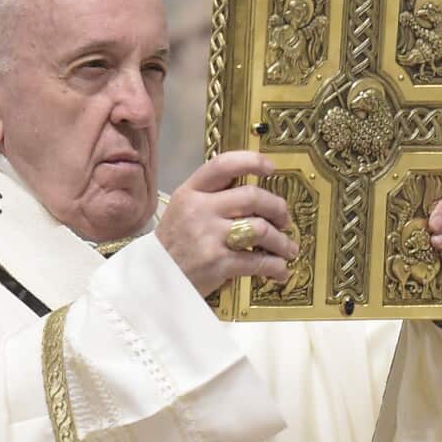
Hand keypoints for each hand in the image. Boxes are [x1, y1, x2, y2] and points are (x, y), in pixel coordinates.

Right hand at [157, 151, 299, 295]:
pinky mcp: (218, 263)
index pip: (223, 165)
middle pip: (252, 197)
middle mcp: (199, 210)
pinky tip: (279, 270)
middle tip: (285, 219)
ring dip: (282, 241)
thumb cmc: (174, 244)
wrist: (153, 280)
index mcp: (190, 192)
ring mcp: (209, 237)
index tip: (271, 168)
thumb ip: (211, 196)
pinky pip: (258, 261)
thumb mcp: (183, 210)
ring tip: (287, 249)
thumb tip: (255, 192)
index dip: (252, 161)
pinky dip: (275, 266)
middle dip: (278, 208)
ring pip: (261, 229)